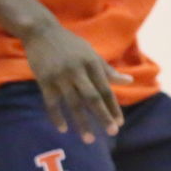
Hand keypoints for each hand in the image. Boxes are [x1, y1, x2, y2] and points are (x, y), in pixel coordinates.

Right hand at [22, 22, 129, 142]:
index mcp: (92, 64)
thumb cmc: (71, 45)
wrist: (41, 31)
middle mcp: (77, 71)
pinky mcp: (44, 79)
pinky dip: (57, 117)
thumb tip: (130, 81)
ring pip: (73, 104)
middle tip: (112, 132)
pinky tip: (63, 129)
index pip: (106, 90)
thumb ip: (109, 71)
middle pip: (93, 98)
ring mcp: (60, 76)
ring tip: (89, 140)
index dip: (113, 107)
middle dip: (103, 117)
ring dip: (81, 123)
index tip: (120, 123)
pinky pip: (51, 103)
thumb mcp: (92, 54)